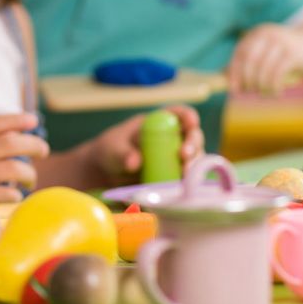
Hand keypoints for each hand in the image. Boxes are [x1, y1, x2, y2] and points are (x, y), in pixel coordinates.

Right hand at [0, 113, 50, 202]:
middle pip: (11, 143)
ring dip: (29, 173)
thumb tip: (21, 131)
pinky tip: (16, 194)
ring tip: (30, 179)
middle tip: (43, 151)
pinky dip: (17, 193)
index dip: (16, 120)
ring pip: (15, 168)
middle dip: (33, 145)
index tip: (34, 121)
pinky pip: (8, 193)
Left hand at [88, 105, 202, 185]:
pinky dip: (187, 183)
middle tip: (185, 155)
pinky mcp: (175, 178)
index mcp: (159, 122)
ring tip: (184, 175)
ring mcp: (176, 159)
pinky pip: (187, 179)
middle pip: (193, 137)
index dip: (188, 116)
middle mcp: (174, 139)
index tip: (191, 122)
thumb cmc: (111, 151)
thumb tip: (135, 162)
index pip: (179, 114)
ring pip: (195, 159)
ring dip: (194, 166)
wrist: (107, 175)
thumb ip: (122, 153)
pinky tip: (181, 189)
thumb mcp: (112, 149)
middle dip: (193, 144)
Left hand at [229, 24, 302, 95]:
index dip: (234, 73)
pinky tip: (276, 92)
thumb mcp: (269, 55)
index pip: (240, 53)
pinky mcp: (293, 53)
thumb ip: (250, 63)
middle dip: (247, 80)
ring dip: (261, 86)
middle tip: (249, 92)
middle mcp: (267, 34)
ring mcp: (280, 42)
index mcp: (258, 34)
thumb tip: (224, 77)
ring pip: (263, 69)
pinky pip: (277, 74)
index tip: (234, 90)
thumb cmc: (291, 54)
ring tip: (265, 93)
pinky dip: (274, 87)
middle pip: (249, 61)